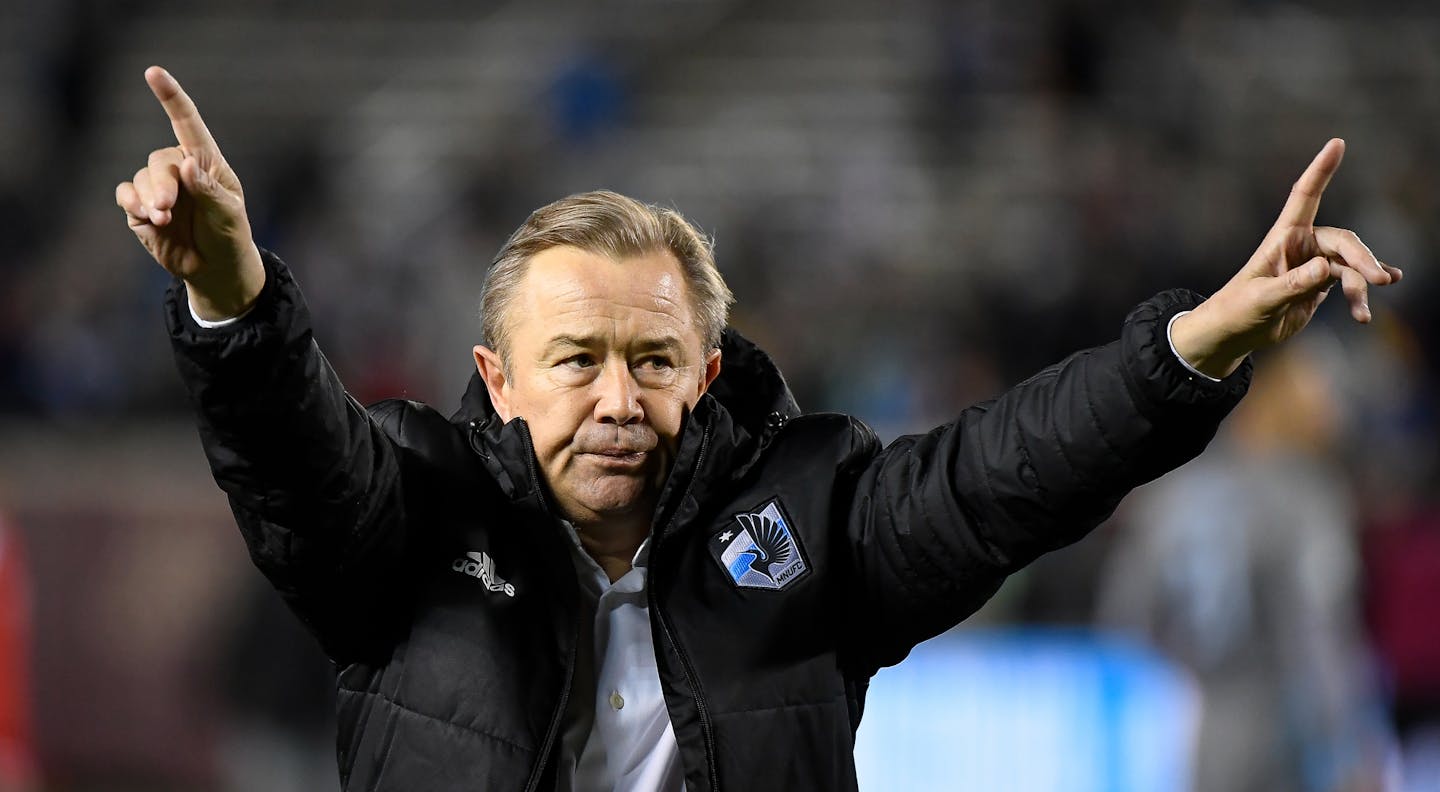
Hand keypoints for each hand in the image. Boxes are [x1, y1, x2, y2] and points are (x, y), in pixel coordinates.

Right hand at [115, 66, 264, 320]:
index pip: (187, 123)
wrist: (215, 267)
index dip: (170, 96)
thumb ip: (208, 190)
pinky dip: (133, 204)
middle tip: (168, 209)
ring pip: (141, 179)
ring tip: (164, 219)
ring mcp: (158, 187)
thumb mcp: (228, 215)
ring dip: (149, 198)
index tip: (153, 72)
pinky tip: (147, 218)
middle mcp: (179, 168)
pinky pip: (126, 196)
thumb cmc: (229, 235)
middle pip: (159, 160)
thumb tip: (185, 164)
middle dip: (162, 184)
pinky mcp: (140, 207)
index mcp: (206, 161)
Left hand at [1171, 139, 1402, 377]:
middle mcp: (1302, 245)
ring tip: (1364, 313)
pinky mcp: (1320, 285)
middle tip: (1379, 279)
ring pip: (1350, 266)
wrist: (1235, 332)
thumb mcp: (1261, 299)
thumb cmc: (1238, 309)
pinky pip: (1349, 284)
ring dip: (1362, 285)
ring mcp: (1314, 265)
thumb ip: (1293, 285)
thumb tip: (1325, 269)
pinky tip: (1370, 308)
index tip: (1337, 143)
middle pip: (1342, 240)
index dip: (1320, 170)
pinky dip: (1361, 295)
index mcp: (1283, 237)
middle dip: (1362, 259)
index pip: (1304, 196)